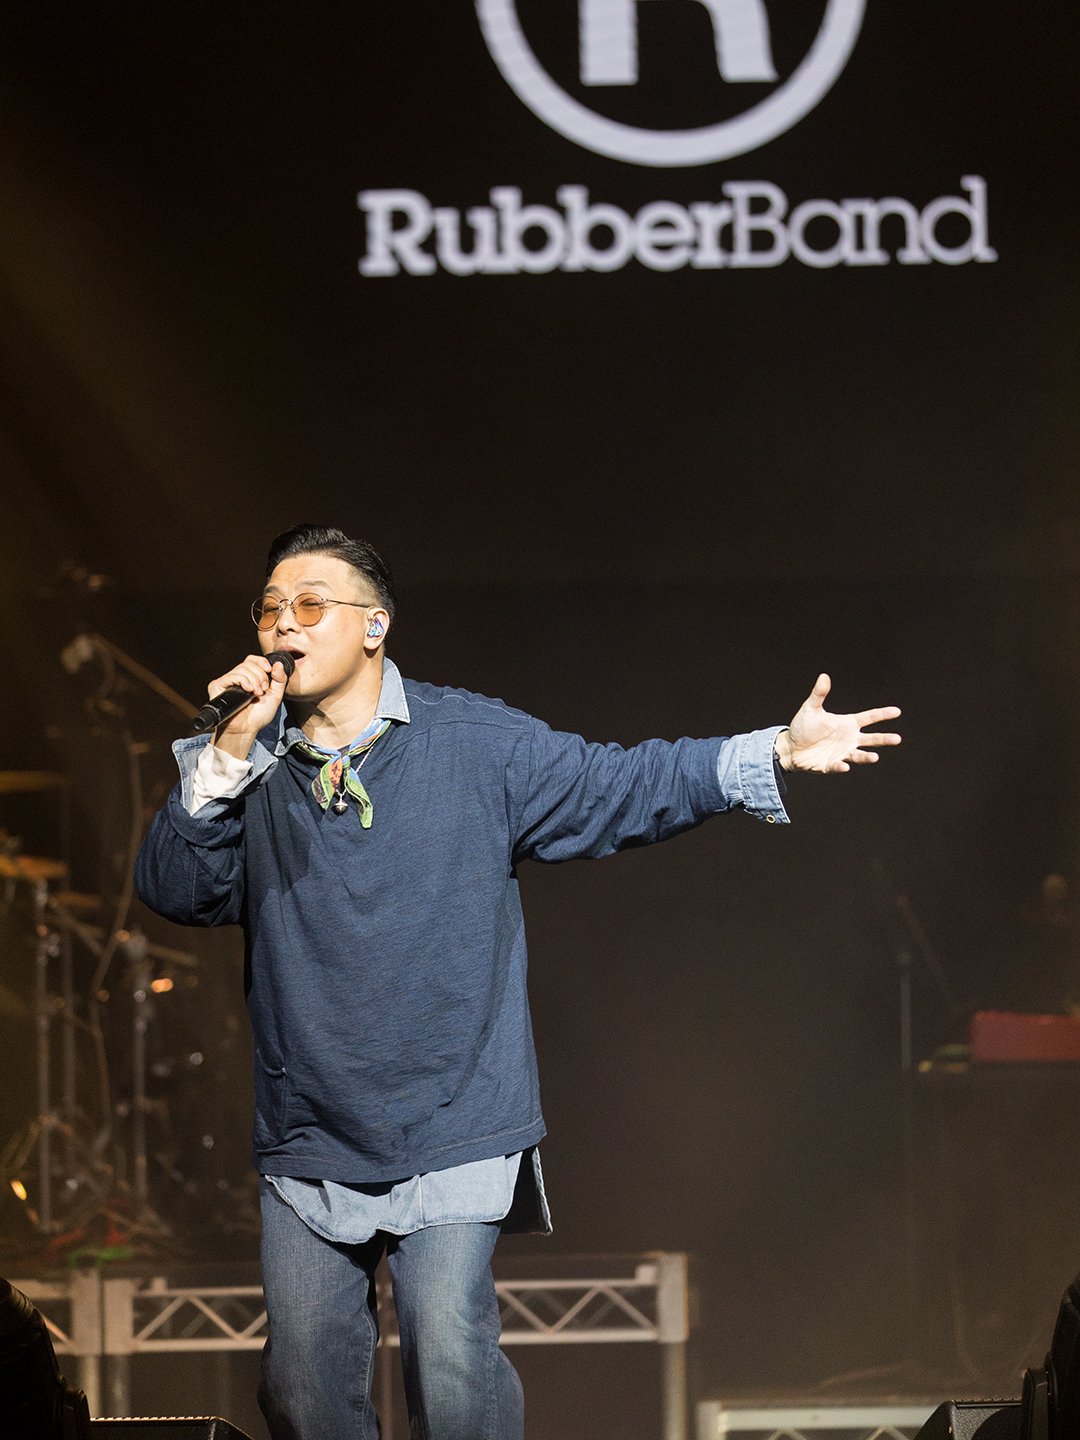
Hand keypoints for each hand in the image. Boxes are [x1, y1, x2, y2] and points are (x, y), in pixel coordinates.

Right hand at [208, 654, 289, 758]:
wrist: (246, 730)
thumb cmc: (257, 716)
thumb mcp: (275, 696)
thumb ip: (280, 680)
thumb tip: (279, 664)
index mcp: (249, 678)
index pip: (253, 660)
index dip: (262, 662)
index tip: (269, 670)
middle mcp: (237, 677)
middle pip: (249, 663)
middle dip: (260, 675)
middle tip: (263, 690)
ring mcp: (227, 681)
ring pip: (242, 668)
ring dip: (254, 680)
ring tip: (257, 694)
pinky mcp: (217, 686)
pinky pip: (232, 676)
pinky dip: (244, 681)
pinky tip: (249, 691)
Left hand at [774, 674, 900, 773]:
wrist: (791, 747)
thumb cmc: (803, 727)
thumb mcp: (811, 709)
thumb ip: (819, 694)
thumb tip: (824, 676)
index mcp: (848, 723)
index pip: (869, 718)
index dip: (883, 714)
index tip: (897, 711)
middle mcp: (849, 739)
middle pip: (871, 739)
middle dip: (884, 739)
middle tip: (897, 739)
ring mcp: (842, 752)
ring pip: (860, 755)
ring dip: (867, 757)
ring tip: (875, 757)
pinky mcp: (831, 765)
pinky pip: (838, 766)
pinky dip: (842, 766)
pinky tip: (845, 766)